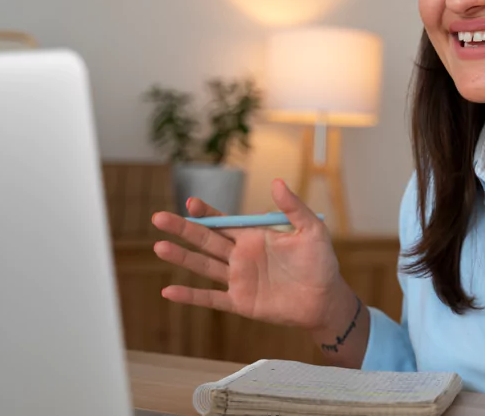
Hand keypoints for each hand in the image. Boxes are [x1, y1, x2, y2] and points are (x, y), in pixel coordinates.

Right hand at [150, 179, 347, 330]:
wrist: (325, 299)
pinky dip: (190, 296)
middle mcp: (241, 256)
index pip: (224, 222)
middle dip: (183, 229)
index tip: (190, 203)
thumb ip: (294, 208)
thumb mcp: (312, 230)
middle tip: (158, 217)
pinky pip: (210, 298)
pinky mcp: (240, 302)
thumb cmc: (321, 263)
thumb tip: (276, 182)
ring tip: (159, 247)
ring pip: (203, 266)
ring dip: (182, 257)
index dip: (207, 213)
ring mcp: (238, 279)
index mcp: (255, 236)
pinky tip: (168, 291)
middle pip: (206, 240)